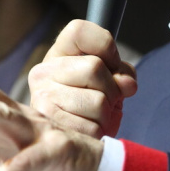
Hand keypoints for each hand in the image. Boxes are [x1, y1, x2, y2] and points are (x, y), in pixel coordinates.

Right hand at [27, 19, 137, 137]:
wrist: (69, 139)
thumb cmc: (91, 104)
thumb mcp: (109, 80)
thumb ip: (122, 73)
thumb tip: (127, 85)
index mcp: (58, 53)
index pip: (79, 31)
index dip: (106, 47)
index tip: (111, 65)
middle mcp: (43, 71)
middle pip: (94, 67)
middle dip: (112, 89)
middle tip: (105, 100)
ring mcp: (42, 97)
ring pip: (98, 101)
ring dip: (106, 115)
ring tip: (94, 117)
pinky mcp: (50, 125)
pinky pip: (92, 128)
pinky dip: (99, 132)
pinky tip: (88, 130)